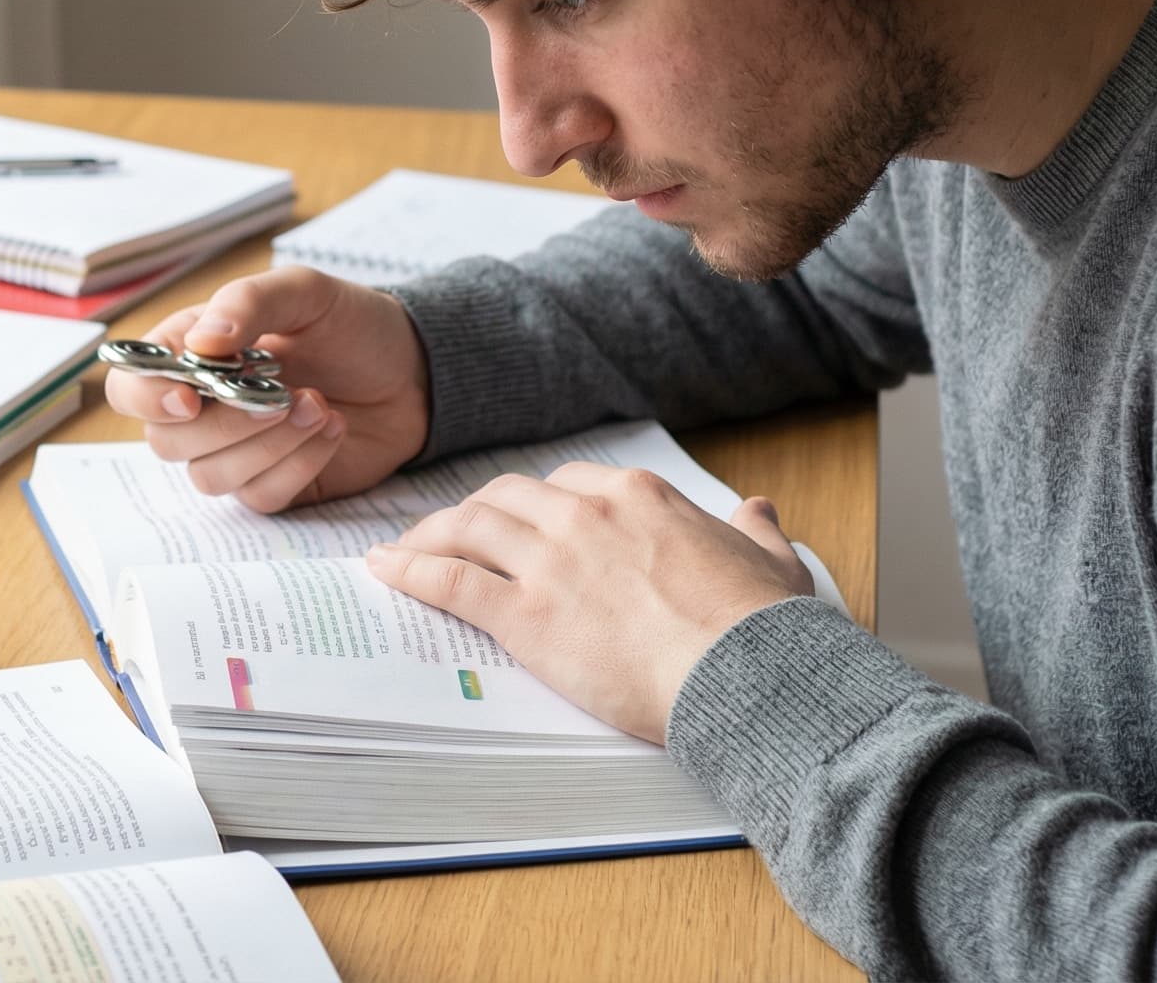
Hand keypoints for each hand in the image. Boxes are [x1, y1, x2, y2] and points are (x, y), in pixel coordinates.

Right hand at [103, 266, 429, 511]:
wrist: (412, 370)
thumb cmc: (350, 323)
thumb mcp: (303, 292)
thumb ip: (247, 304)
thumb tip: (201, 342)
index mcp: (192, 353)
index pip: (131, 386)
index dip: (146, 399)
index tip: (191, 398)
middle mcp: (202, 408)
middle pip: (166, 442)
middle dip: (226, 424)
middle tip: (284, 395)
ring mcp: (235, 451)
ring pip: (211, 477)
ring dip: (267, 445)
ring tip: (320, 406)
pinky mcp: (273, 484)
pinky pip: (261, 496)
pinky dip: (299, 465)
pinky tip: (333, 429)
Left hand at [366, 464, 815, 741]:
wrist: (742, 672)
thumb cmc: (760, 627)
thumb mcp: (771, 563)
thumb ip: (754, 531)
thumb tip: (759, 509)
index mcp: (638, 497)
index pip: (567, 484)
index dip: (536, 502)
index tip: (520, 517)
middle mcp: (585, 515)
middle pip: (508, 496)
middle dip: (475, 511)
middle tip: (452, 531)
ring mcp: (551, 561)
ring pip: (470, 528)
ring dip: (431, 534)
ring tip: (403, 548)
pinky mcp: (525, 614)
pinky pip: (450, 581)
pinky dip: (411, 571)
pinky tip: (385, 570)